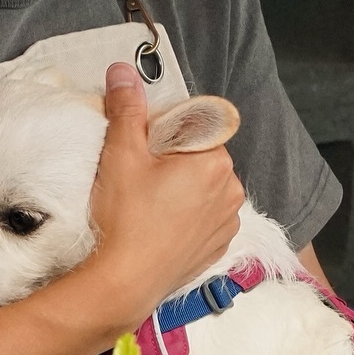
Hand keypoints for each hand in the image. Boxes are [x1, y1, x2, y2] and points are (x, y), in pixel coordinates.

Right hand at [84, 62, 244, 331]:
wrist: (124, 283)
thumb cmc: (125, 218)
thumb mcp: (121, 155)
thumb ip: (127, 109)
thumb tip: (124, 72)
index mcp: (215, 160)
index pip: (194, 123)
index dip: (163, 130)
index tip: (141, 148)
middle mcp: (232, 189)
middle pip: (199, 154)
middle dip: (171, 158)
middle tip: (138, 177)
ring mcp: (227, 221)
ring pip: (202, 186)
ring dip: (180, 186)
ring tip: (145, 205)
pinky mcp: (217, 246)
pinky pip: (204, 216)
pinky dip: (185, 214)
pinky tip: (157, 224)